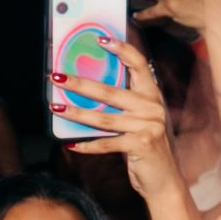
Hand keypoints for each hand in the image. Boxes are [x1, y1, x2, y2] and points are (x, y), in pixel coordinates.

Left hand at [57, 38, 180, 199]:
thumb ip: (124, 105)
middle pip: (110, 91)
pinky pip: (107, 143)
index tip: (100, 40)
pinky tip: (71, 144)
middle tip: (56, 77)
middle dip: (79, 83)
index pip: (139, 64)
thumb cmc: (147, 147)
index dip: (121, 49)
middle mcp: (152, 107)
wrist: (165, 180)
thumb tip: (86, 91)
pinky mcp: (142, 144)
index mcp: (152, 96)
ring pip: (104, 118)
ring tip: (56, 108)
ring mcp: (148, 126)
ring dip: (76, 113)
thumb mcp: (141, 121)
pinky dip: (88, 145)